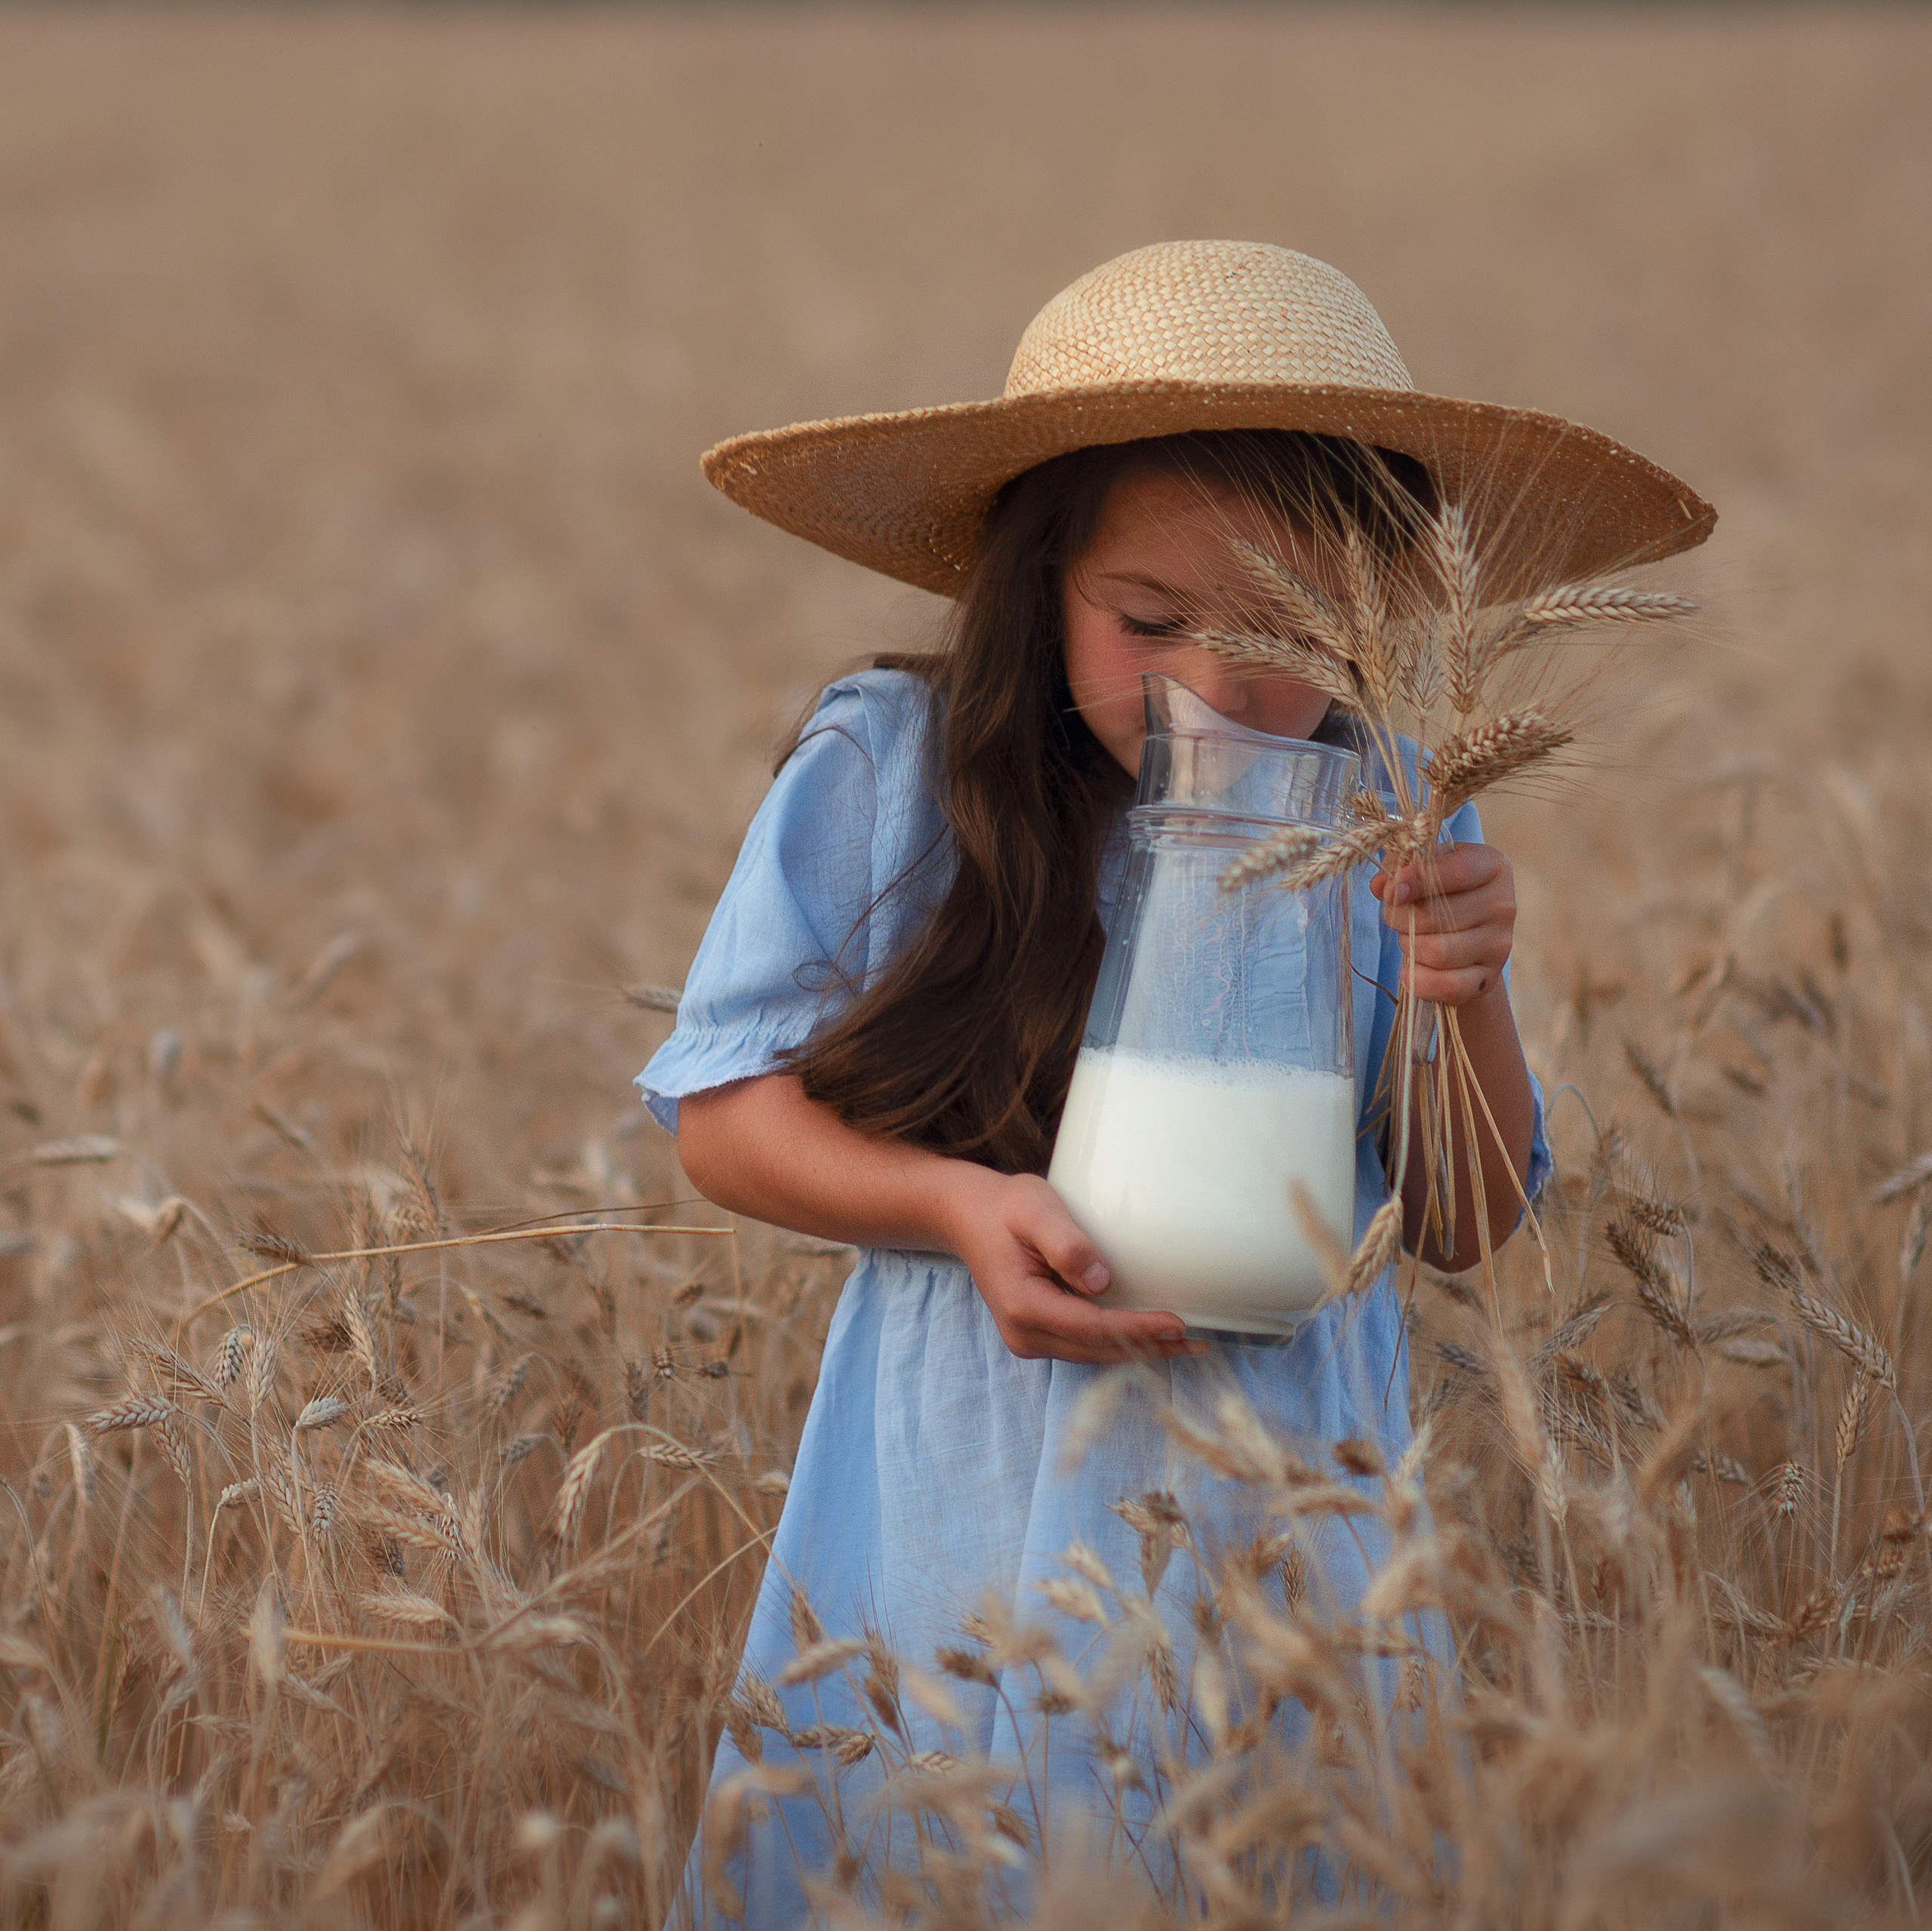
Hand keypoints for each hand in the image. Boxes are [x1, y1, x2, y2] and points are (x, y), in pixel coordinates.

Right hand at [938, 1168, 1208, 1363]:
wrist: (970, 1217)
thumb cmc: (1006, 1208)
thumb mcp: (1034, 1210)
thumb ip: (1065, 1243)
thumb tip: (1100, 1280)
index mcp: (1022, 1305)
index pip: (1091, 1327)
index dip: (1136, 1328)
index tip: (1177, 1324)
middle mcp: (1024, 1333)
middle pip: (1098, 1350)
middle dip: (1148, 1348)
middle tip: (1199, 1343)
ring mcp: (1029, 1339)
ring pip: (1095, 1355)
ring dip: (1139, 1350)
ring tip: (1187, 1345)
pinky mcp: (1039, 1335)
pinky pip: (1086, 1347)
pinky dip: (1120, 1343)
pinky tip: (1151, 1338)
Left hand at [1369, 841, 1515, 1008]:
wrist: (1468, 933)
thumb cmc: (1442, 892)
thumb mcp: (1426, 869)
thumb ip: (1400, 869)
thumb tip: (1381, 885)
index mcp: (1492, 867)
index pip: (1458, 872)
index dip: (1419, 880)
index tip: (1391, 891)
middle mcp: (1503, 905)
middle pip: (1437, 916)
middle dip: (1400, 918)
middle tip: (1393, 916)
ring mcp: (1499, 944)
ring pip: (1438, 952)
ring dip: (1410, 946)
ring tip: (1409, 938)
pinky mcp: (1489, 978)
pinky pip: (1449, 986)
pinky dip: (1420, 981)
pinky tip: (1407, 971)